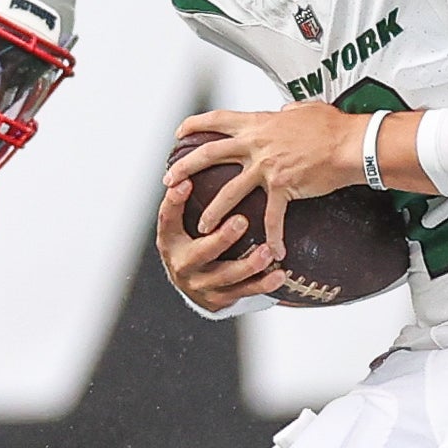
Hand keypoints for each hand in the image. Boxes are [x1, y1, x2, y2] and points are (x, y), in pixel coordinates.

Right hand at [155, 175, 280, 309]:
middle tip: (242, 221)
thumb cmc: (190, 240)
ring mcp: (201, 285)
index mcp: (170, 240)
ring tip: (267, 252)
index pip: (167, 219)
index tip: (185, 182)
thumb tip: (184, 147)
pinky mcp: (219, 299)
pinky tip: (279, 275)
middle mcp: (182, 265)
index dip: (174, 202)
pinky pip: (244, 292)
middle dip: (221, 239)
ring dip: (249, 265)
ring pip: (226, 276)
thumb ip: (183, 195)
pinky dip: (263, 284)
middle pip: (201, 252)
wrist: (191, 285)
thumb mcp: (180, 221)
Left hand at [167, 104, 370, 264]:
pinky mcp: (284, 187)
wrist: (350, 144)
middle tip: (169, 181)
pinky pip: (273, 217)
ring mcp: (268, 167)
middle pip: (210, 154)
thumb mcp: (303, 110)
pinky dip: (273, 235)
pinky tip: (274, 250)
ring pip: (230, 191)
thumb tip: (283, 112)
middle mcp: (257, 144)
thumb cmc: (332, 126)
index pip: (218, 120)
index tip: (180, 133)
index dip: (195, 124)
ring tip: (203, 227)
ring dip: (214, 211)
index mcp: (259, 124)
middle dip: (185, 168)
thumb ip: (286, 113)